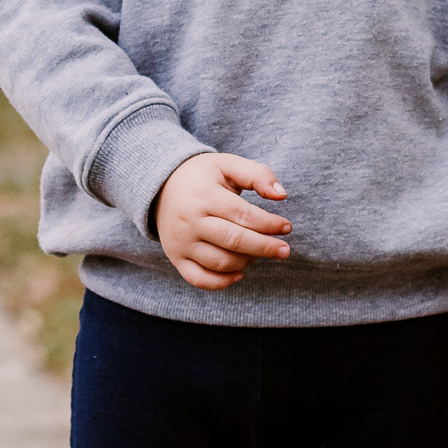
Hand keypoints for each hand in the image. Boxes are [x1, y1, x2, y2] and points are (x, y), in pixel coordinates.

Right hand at [153, 152, 290, 291]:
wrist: (161, 186)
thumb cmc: (203, 176)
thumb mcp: (228, 164)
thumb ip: (258, 174)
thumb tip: (282, 196)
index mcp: (204, 196)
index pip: (243, 216)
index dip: (269, 224)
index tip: (286, 227)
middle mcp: (190, 221)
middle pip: (234, 241)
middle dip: (265, 247)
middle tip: (284, 250)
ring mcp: (181, 243)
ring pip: (221, 263)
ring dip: (247, 262)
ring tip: (259, 252)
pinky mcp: (176, 258)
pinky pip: (200, 279)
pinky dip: (222, 282)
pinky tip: (240, 273)